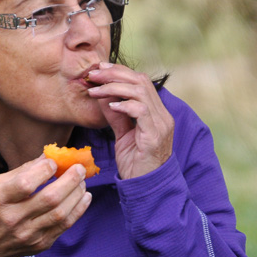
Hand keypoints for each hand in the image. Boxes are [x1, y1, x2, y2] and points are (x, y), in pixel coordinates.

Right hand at [0, 157, 91, 256]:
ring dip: (77, 194)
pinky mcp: (41, 244)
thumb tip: (49, 157)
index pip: (25, 183)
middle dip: (70, 180)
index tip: (53, 162)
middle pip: (49, 199)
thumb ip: (23, 170)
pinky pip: (65, 226)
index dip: (44, 170)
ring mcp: (28, 234)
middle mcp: (13, 218)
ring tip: (82, 182)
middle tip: (79, 169)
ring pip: (60, 213)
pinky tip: (84, 197)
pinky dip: (79, 209)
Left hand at [87, 62, 173, 178]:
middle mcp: (162, 116)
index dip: (120, 71)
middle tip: (94, 74)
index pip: (141, 81)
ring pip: (140, 92)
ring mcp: (161, 125)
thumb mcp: (123, 134)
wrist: (146, 188)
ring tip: (96, 90)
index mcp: (157, 113)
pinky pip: (141, 110)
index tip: (99, 68)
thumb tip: (102, 95)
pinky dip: (124, 104)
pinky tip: (111, 106)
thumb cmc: (135, 164)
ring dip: (115, 87)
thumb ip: (116, 114)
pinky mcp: (154, 136)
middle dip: (115, 74)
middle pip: (141, 81)